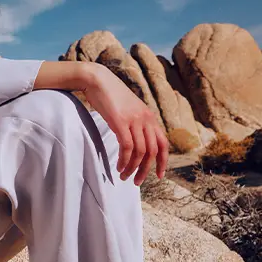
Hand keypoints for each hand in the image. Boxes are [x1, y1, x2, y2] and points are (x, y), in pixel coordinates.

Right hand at [80, 63, 168, 185]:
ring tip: (124, 176)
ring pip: (140, 151)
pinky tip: (118, 166)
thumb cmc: (110, 96)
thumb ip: (135, 122)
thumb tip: (135, 140)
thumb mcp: (128, 109)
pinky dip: (124, 160)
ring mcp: (134, 119)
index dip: (163, 162)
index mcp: (149, 117)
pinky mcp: (120, 121)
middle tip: (136, 182)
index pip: (163, 143)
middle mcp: (145, 119)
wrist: (97, 79)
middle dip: (146, 170)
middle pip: (153, 151)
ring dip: (133, 168)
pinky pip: (127, 146)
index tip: (158, 175)